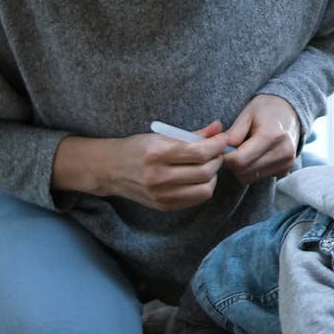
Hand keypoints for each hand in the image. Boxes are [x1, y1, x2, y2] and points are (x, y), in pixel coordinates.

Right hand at [51, 121, 227, 210]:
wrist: (110, 169)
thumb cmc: (137, 148)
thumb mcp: (161, 135)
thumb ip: (192, 134)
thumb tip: (218, 128)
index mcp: (157, 153)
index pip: (200, 152)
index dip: (218, 144)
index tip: (222, 138)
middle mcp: (158, 176)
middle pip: (205, 172)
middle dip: (218, 159)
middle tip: (217, 152)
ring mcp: (161, 195)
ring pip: (204, 190)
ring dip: (213, 176)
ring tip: (208, 166)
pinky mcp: (164, 206)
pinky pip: (195, 200)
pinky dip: (203, 188)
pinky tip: (198, 178)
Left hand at [224, 94, 300, 185]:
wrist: (290, 112)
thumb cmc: (266, 110)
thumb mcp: (246, 114)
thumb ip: (233, 134)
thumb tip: (220, 152)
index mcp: (271, 136)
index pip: (239, 160)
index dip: (224, 157)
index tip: (220, 150)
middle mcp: (282, 152)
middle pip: (243, 172)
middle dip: (231, 164)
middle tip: (230, 150)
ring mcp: (286, 163)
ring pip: (249, 178)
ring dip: (240, 169)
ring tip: (243, 151)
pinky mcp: (285, 170)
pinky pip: (258, 178)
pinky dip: (250, 170)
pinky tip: (253, 156)